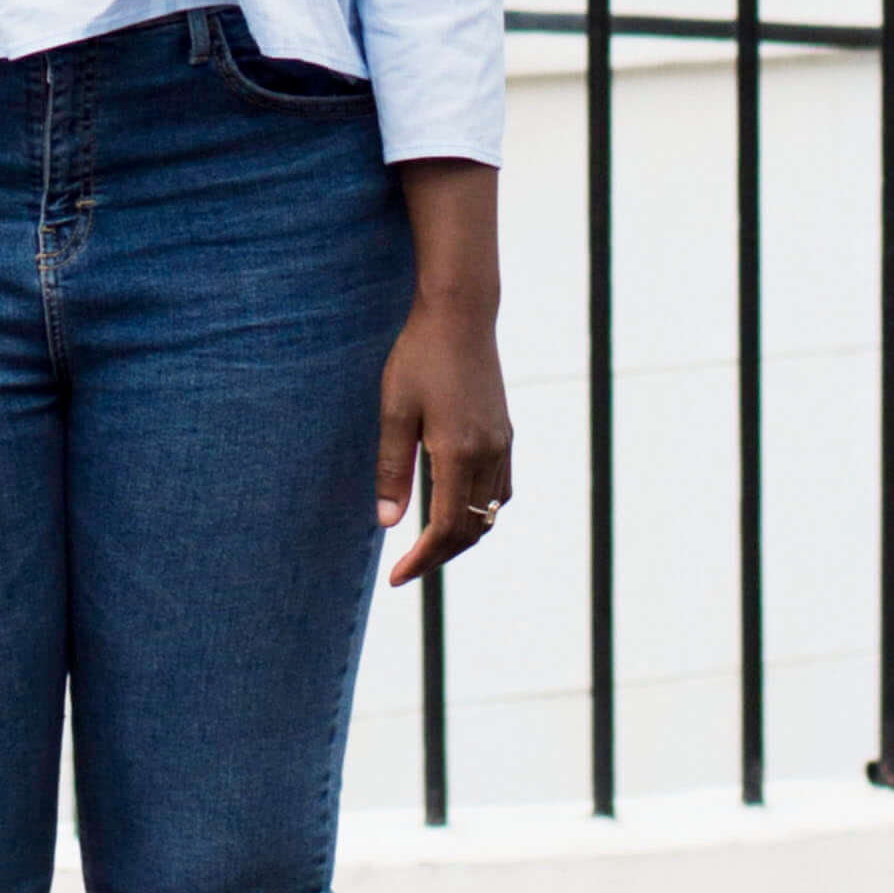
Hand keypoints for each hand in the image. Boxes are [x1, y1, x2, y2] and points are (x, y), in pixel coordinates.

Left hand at [375, 286, 513, 583]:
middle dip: (439, 556)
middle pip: (471, 530)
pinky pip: (499, 491)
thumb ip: (392, 469)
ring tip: (427, 545)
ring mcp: (503, 445)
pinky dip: (479, 513)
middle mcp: (489, 455)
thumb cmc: (419, 357)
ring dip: (461, 537)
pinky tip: (455, 508)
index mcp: (459, 453)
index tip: (396, 577)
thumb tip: (388, 524)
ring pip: (490, 514)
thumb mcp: (395, 411)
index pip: (445, 529)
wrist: (461, 315)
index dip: (422, 560)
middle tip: (406, 568)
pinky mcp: (506, 433)